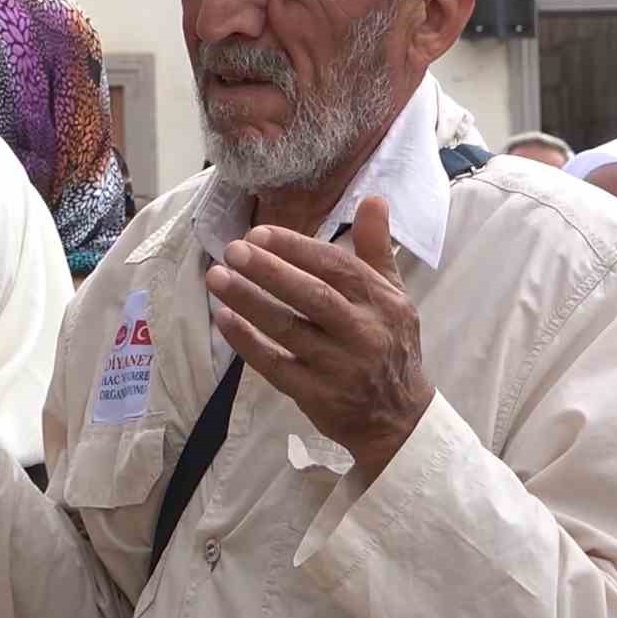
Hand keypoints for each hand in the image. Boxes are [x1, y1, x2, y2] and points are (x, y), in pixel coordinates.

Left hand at [205, 196, 433, 478]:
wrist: (399, 419)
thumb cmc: (390, 345)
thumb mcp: (394, 295)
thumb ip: (377, 248)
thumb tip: (374, 198)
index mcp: (380, 301)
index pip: (336, 266)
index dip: (296, 248)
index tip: (259, 232)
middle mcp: (362, 331)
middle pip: (312, 295)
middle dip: (270, 270)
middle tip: (233, 249)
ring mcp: (339, 366)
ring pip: (289, 329)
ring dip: (249, 301)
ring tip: (217, 277)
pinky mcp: (316, 395)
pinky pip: (275, 365)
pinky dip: (247, 342)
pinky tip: (224, 319)